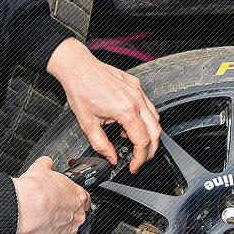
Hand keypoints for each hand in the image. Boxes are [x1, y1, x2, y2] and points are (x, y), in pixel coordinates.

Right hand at [13, 156, 90, 233]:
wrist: (22, 208)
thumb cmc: (34, 191)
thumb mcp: (41, 167)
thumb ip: (48, 165)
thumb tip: (47, 163)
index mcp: (78, 196)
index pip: (85, 199)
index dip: (73, 197)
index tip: (65, 198)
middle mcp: (77, 215)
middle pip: (76, 214)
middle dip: (64, 212)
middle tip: (50, 207)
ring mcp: (68, 231)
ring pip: (66, 228)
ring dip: (57, 224)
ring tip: (42, 218)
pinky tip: (38, 227)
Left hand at [46, 37, 161, 171]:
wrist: (77, 67)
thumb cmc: (80, 89)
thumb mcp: (87, 123)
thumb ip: (101, 145)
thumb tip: (111, 158)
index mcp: (126, 111)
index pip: (143, 141)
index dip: (140, 159)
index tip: (134, 166)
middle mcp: (136, 99)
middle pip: (156, 132)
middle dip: (149, 150)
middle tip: (139, 160)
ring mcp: (138, 91)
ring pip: (155, 118)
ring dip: (148, 133)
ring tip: (130, 140)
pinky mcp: (135, 85)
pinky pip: (148, 105)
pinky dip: (144, 118)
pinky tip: (128, 122)